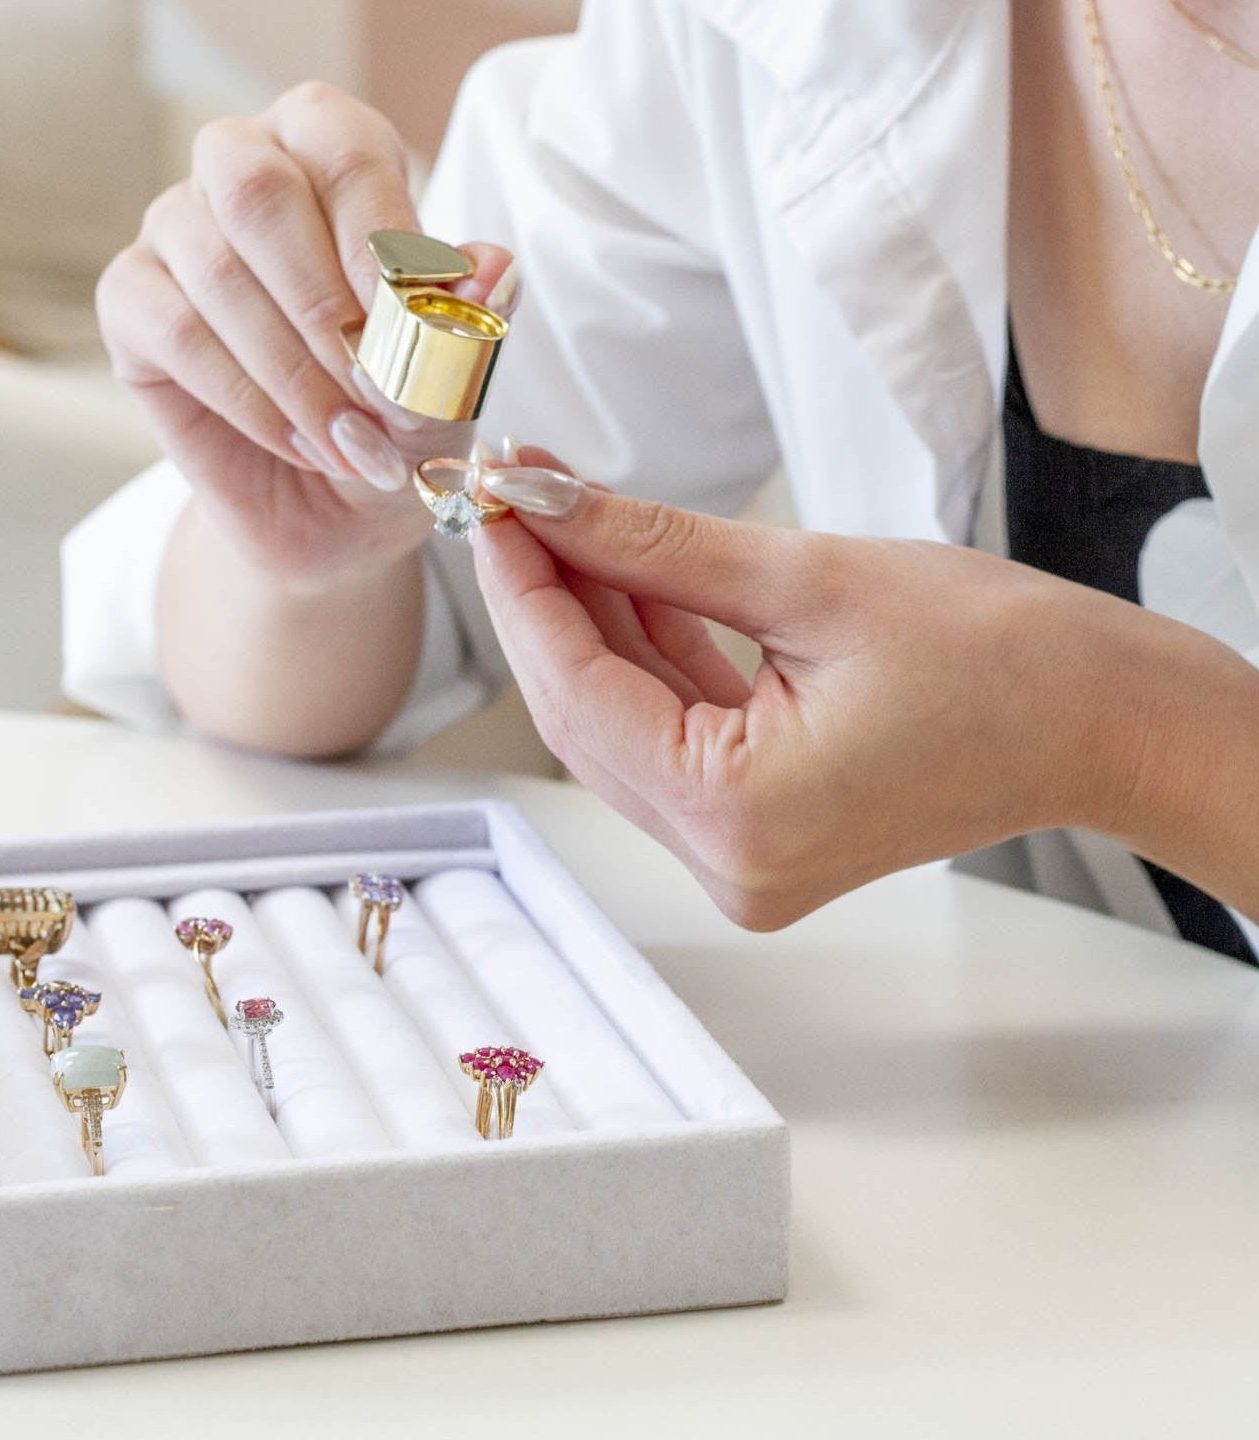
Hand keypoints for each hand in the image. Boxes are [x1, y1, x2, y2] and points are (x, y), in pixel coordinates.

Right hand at [96, 82, 516, 591]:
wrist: (341, 514)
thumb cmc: (397, 423)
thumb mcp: (449, 384)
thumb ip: (468, 323)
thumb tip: (493, 269)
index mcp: (333, 156)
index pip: (344, 149)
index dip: (376, 235)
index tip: (407, 325)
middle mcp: (245, 171)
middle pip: (254, 185)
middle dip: (321, 302)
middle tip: (371, 388)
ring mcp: (177, 231)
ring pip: (214, 268)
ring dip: (294, 371)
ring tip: (350, 442)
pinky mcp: (131, 302)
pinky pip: (175, 331)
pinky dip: (248, 399)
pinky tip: (301, 443)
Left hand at [474, 453, 1184, 928]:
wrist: (1100, 719)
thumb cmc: (998, 653)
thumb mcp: (807, 579)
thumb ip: (655, 547)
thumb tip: (546, 500)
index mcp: (738, 816)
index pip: (578, 694)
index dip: (523, 589)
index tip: (493, 500)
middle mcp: (726, 863)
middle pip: (587, 719)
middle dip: (547, 603)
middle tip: (518, 497)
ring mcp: (742, 860)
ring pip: (623, 728)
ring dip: (592, 625)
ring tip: (564, 521)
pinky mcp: (759, 836)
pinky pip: (672, 742)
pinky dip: (646, 661)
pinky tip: (621, 579)